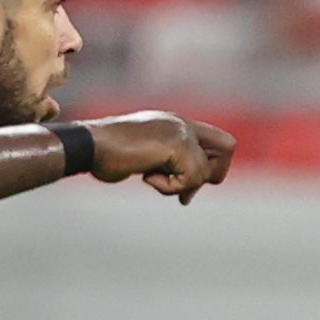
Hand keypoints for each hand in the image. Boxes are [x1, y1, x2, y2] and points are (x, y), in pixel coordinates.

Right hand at [86, 112, 233, 202]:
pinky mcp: (175, 145)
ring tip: (152, 179)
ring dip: (179, 186)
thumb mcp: (147, 160)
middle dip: (212, 173)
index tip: (190, 185)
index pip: (218, 140)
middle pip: (229, 147)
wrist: (90, 146)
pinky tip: (146, 177)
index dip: (212, 165)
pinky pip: (190, 179)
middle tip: (186, 187)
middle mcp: (181, 124)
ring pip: (204, 172)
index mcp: (176, 124)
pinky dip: (168, 187)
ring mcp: (180, 132)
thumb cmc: (110, 156)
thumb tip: (189, 195)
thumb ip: (170, 168)